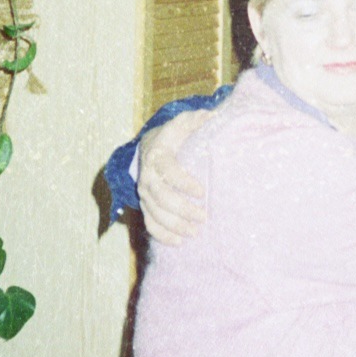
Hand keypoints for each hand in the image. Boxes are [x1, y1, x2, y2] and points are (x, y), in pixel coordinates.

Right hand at [138, 108, 212, 245]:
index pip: (168, 172)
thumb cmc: (172, 136)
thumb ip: (194, 119)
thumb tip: (211, 114)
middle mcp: (147, 177)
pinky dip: (162, 235)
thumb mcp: (181, 124)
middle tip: (204, 217)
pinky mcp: (145, 205)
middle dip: (182, 209)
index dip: (183, 183)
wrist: (148, 147)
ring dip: (175, 225)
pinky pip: (149, 224)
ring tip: (195, 232)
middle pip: (161, 198)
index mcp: (157, 156)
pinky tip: (179, 242)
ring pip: (155, 214)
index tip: (202, 191)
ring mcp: (144, 194)